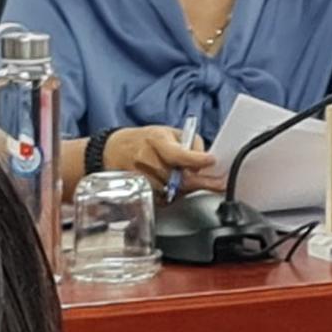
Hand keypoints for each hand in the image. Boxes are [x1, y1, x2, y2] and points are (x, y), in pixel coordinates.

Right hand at [103, 126, 222, 192]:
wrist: (114, 149)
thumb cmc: (145, 140)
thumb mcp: (170, 132)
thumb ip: (191, 142)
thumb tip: (204, 159)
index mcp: (156, 141)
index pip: (178, 154)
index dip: (197, 159)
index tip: (211, 161)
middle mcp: (146, 160)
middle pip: (177, 178)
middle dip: (198, 181)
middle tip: (217, 183)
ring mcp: (139, 178)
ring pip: (171, 191)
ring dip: (187, 189)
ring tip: (193, 181)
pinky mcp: (136, 192)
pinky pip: (161, 199)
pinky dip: (173, 196)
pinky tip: (176, 187)